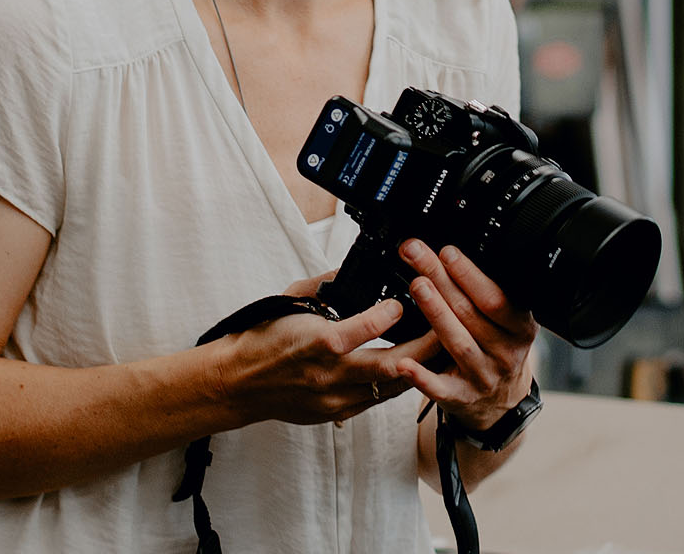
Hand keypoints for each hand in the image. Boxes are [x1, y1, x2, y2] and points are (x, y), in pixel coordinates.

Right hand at [218, 286, 440, 425]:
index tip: (403, 301)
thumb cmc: (260, 339)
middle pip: (391, 366)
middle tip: (447, 329)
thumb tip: (351, 269)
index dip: (391, 314)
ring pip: (391, 388)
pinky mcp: (335, 414)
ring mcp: (334, 399)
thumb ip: (325, 286)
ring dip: (419, 369)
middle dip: (426, 348)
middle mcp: (329, 374)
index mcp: (316, 342)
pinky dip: (396, 384)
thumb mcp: (290, 300)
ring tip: (440, 351)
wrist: (235, 383)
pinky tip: (411, 371)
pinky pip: (377, 400)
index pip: (366, 328)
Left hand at [394, 239, 537, 431]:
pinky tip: (404, 362)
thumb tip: (452, 255)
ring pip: (458, 343)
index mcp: (519, 329)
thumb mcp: (508, 322)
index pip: (495, 299)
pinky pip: (440, 388)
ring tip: (416, 286)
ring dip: (436, 313)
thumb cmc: (497, 348)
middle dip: (442, 280)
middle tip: (417, 255)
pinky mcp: (461, 398)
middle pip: (471, 314)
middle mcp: (505, 353)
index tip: (446, 252)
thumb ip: (487, 295)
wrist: (500, 401)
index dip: (470, 275)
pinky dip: (421, 376)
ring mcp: (483, 377)